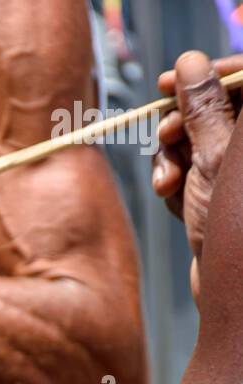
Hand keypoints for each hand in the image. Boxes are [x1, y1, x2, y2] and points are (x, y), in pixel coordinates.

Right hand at [153, 51, 241, 303]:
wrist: (236, 302)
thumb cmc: (238, 233)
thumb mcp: (215, 161)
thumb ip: (203, 109)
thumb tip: (190, 64)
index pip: (242, 81)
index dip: (207, 75)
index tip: (169, 82)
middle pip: (216, 110)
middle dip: (182, 126)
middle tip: (166, 139)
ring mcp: (238, 178)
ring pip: (198, 144)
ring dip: (173, 160)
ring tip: (166, 186)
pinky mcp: (225, 200)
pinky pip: (194, 175)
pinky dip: (177, 185)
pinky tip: (175, 205)